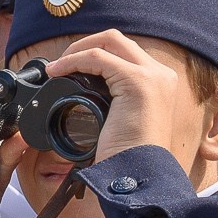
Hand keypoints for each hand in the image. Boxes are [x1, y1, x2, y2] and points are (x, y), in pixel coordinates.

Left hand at [40, 29, 195, 161]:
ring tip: (57, 67)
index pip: (124, 53)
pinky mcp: (138, 82)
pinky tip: (58, 72)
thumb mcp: (121, 122)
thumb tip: (85, 93)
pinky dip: (74, 60)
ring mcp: (152, 76)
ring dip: (78, 49)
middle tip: (60, 64)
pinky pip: (98, 57)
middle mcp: (161, 75)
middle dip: (85, 45)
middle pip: (118, 40)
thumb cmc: (127, 158)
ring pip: (109, 41)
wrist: (139, 176)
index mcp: (159, 83)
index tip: (69, 68)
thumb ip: (113, 102)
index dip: (94, 54)